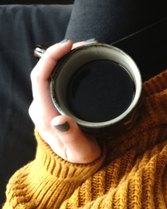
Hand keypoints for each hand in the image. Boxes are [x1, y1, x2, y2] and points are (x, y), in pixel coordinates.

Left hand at [29, 40, 100, 163]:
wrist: (75, 164)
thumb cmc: (80, 158)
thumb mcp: (80, 151)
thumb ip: (71, 137)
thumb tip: (60, 120)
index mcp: (45, 115)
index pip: (40, 78)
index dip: (51, 57)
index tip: (68, 45)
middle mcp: (41, 106)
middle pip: (44, 70)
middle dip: (61, 51)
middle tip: (85, 44)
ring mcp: (47, 103)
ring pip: (50, 72)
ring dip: (66, 57)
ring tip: (86, 49)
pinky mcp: (54, 102)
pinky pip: (56, 78)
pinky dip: (68, 64)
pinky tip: (81, 60)